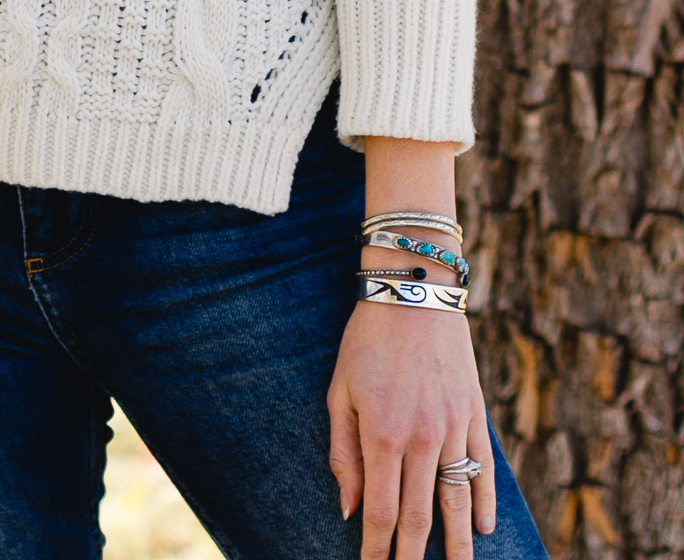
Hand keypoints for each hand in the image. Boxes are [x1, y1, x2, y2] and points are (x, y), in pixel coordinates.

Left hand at [328, 302, 495, 557]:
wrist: (415, 290)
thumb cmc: (367, 340)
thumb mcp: (340, 392)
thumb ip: (343, 454)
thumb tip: (349, 510)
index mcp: (383, 436)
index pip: (381, 512)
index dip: (376, 550)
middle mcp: (422, 440)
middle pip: (419, 517)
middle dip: (412, 555)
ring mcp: (454, 429)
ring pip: (457, 502)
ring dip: (456, 545)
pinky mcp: (475, 414)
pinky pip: (482, 469)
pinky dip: (484, 502)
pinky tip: (482, 529)